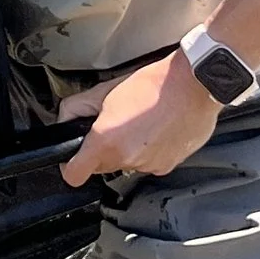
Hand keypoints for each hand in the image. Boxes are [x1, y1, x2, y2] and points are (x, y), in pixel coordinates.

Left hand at [56, 52, 221, 185]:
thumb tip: (66, 118)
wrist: (193, 85)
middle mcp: (127, 158)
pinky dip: (149, 151)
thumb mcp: (105, 90)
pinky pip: (149, 163)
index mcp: (106, 141)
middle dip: (103, 150)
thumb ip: (78, 107)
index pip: (75, 174)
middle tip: (115, 125)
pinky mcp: (167, 166)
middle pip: (102, 166)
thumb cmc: (153, 84)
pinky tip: (157, 129)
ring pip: (127, 164)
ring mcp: (149, 165)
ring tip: (140, 123)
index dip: (70, 167)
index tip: (73, 159)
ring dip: (128, 149)